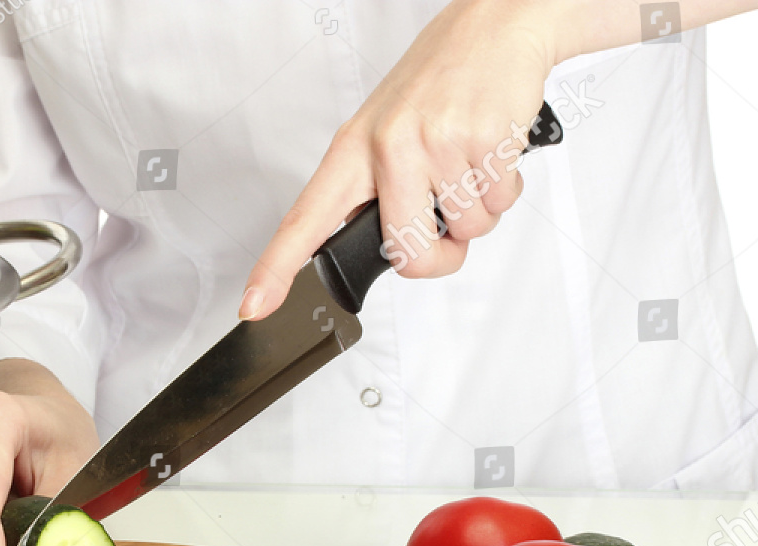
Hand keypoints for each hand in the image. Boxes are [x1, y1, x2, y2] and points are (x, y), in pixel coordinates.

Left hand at [241, 0, 558, 318]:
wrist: (494, 25)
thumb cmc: (439, 81)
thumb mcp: (386, 129)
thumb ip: (378, 191)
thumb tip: (392, 252)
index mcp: (353, 150)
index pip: (304, 219)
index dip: (276, 267)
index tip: (254, 304)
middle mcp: (388, 147)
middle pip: (408, 254)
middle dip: (440, 256)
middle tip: (448, 227)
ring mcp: (434, 144)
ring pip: (467, 231)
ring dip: (479, 210)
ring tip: (469, 161)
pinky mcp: (482, 141)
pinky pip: (499, 203)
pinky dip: (504, 187)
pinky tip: (491, 149)